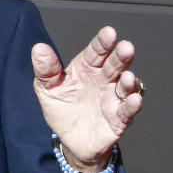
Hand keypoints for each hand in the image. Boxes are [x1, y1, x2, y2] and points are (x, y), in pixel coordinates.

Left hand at [31, 26, 142, 172]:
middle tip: (126, 47)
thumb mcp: (47, 88)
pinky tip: (133, 100)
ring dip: (128, 82)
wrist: (70, 139)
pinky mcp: (119, 119)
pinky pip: (127, 111)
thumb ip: (45, 70)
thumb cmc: (62, 108)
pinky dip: (132, 105)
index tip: (108, 33)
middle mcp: (104, 80)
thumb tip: (38, 48)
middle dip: (121, 56)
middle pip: (115, 65)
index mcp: (87, 68)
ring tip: (128, 77)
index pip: (96, 52)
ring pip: (125, 87)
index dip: (103, 42)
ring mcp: (113, 98)